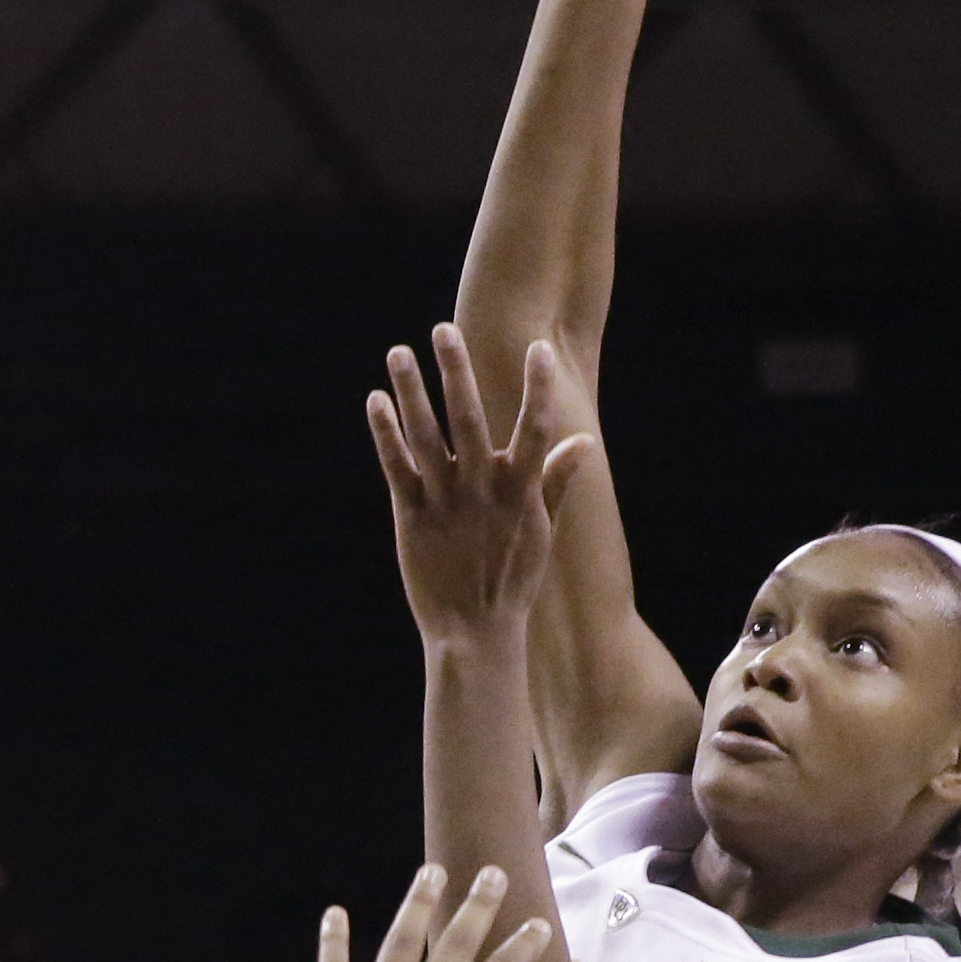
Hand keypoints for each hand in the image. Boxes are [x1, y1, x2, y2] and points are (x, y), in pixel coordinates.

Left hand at [369, 325, 586, 652]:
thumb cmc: (512, 579)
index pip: (534, 429)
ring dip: (411, 391)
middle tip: (444, 329)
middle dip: (456, 372)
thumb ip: (557, 481)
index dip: (539, 388)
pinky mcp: (411, 517)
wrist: (475, 632)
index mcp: (520, 491)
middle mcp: (482, 489)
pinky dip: (385, 433)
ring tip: (399, 351)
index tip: (540, 348)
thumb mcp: (541, 530)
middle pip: (468, 418)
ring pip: (426, 435)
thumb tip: (584, 441)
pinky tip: (376, 400)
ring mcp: (445, 501)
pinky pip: (396, 467)